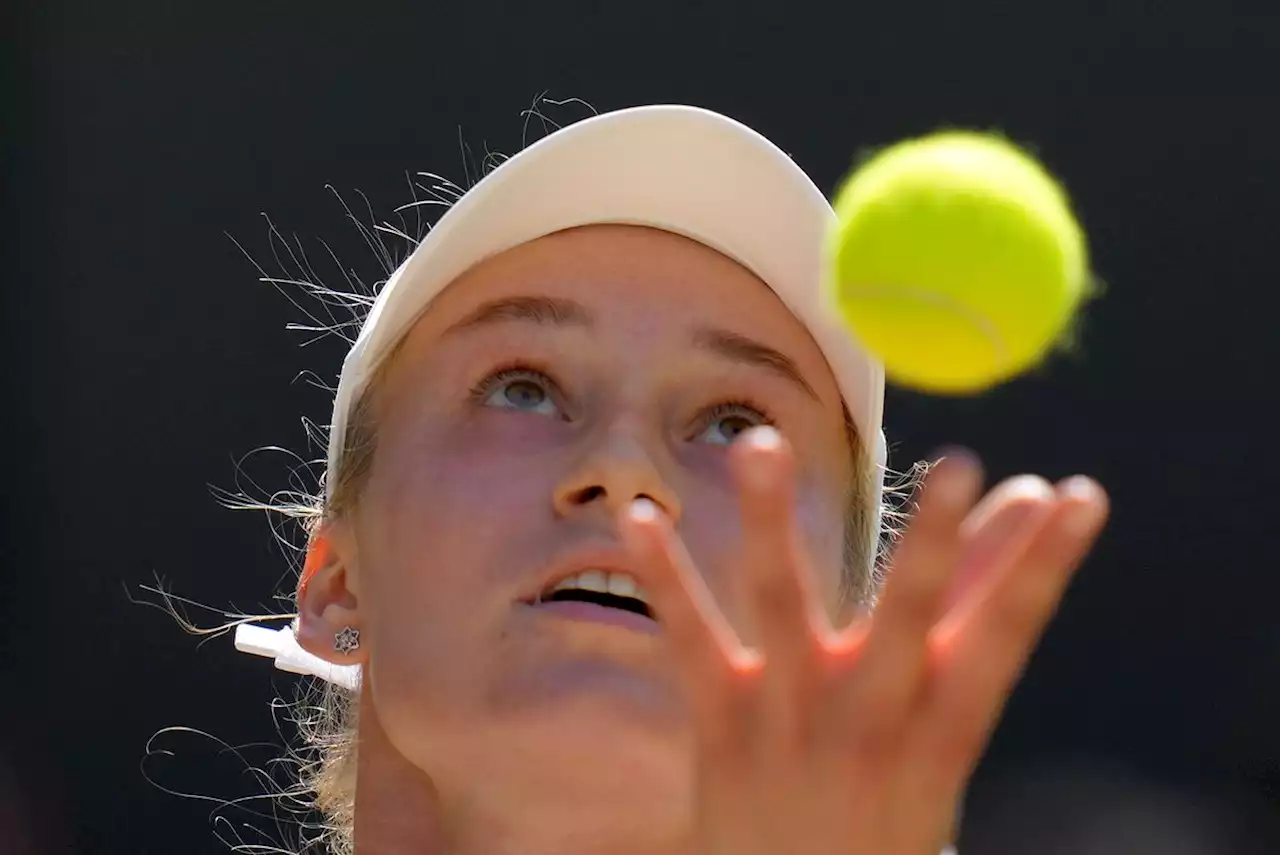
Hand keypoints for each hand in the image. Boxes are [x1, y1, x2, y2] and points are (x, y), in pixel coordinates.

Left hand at [619, 428, 1108, 854]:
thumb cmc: (881, 800)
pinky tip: (638, 516)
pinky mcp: (724, 723)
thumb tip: (1022, 505)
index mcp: (940, 729)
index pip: (1007, 637)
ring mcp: (791, 717)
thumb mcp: (940, 728)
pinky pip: (693, 639)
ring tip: (760, 443)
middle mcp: (871, 719)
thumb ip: (970, 617)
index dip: (1047, 567)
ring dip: (770, 520)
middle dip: (935, 545)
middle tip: (959, 466)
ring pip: (783, 604)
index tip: (1081, 495)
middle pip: (909, 618)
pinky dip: (665, 576)